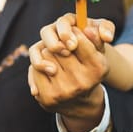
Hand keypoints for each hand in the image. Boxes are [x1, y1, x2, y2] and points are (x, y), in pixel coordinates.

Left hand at [27, 14, 115, 131]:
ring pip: (46, 53)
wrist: (80, 102)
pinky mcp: (46, 97)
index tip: (74, 37)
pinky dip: (40, 65)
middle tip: (65, 50)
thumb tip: (88, 29)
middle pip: (60, 46)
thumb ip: (95, 37)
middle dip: (61, 44)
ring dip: (49, 53)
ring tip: (58, 61)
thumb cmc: (89, 70)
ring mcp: (63, 91)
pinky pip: (34, 68)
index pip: (78, 40)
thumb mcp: (98, 54)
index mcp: (97, 68)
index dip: (74, 34)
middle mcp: (81, 82)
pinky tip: (49, 71)